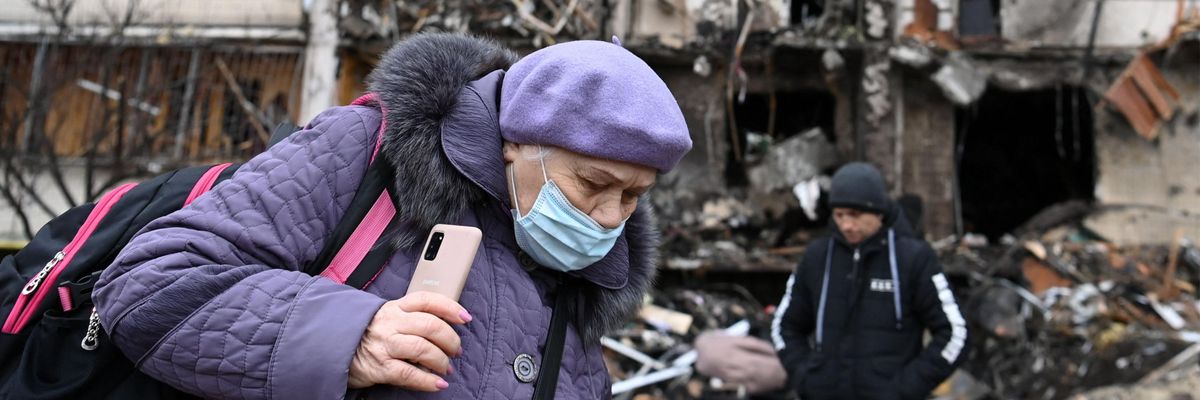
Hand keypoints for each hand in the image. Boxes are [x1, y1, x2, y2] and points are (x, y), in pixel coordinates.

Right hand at [348, 292, 472, 390]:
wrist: (336, 349)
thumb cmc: (370, 334)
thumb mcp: (390, 317)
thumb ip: (413, 317)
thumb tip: (447, 326)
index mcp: (396, 307)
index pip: (427, 300)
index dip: (450, 307)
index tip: (465, 318)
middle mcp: (391, 322)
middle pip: (430, 326)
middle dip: (451, 340)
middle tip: (456, 351)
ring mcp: (384, 344)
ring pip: (423, 348)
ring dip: (441, 361)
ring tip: (446, 368)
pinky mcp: (379, 366)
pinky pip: (409, 374)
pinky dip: (428, 381)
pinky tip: (438, 384)